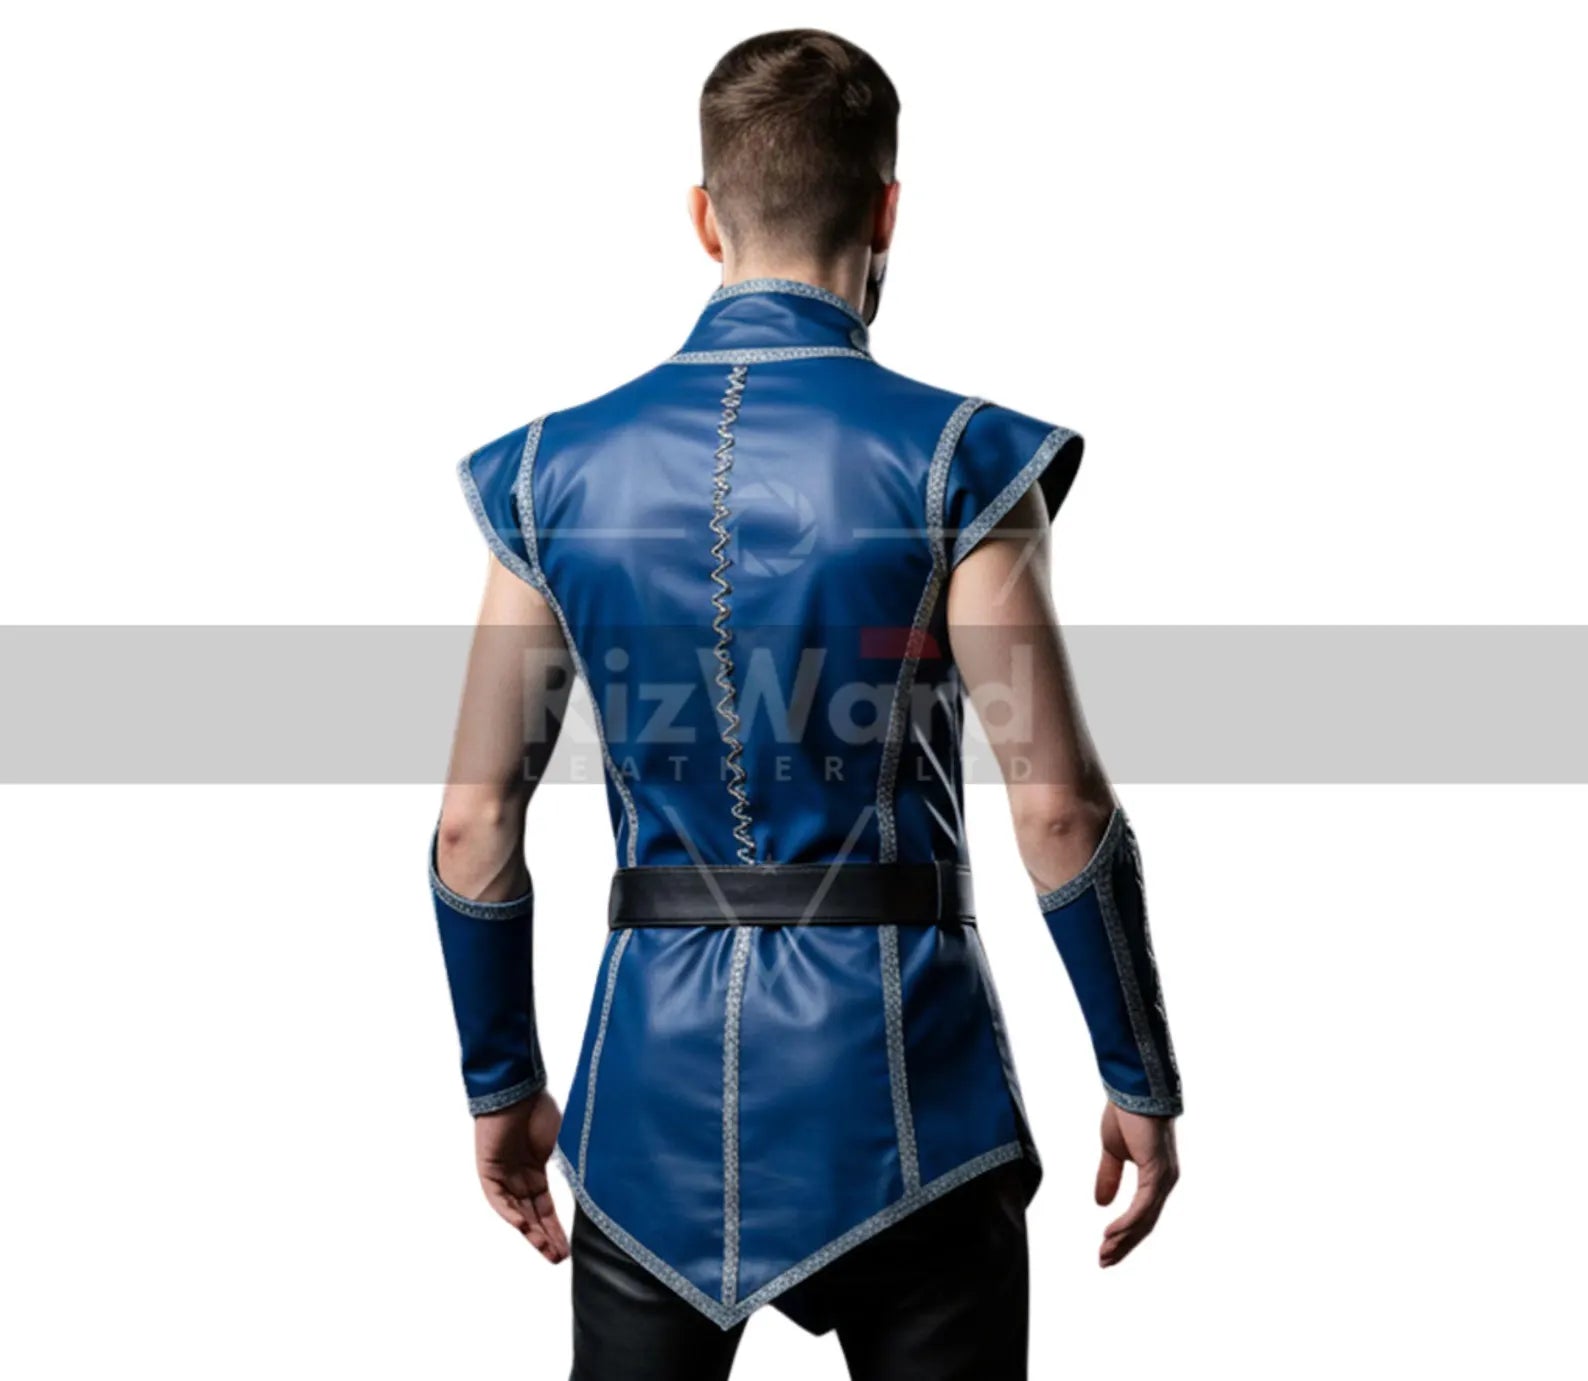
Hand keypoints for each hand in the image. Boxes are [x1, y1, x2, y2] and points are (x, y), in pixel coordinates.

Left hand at [474, 1090, 569, 1262]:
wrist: (517, 1088)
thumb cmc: (540, 1109)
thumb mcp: (564, 1142)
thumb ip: (572, 1164)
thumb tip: (595, 1185)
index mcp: (537, 1170)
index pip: (546, 1207)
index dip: (557, 1229)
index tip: (569, 1248)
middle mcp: (520, 1178)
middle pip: (533, 1216)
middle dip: (547, 1238)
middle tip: (560, 1258)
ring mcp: (504, 1175)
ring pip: (517, 1213)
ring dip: (531, 1232)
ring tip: (547, 1251)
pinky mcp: (489, 1170)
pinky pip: (498, 1199)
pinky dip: (510, 1213)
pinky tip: (525, 1226)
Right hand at [1094, 1100, 1178, 1267]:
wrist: (1132, 1089)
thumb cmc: (1125, 1114)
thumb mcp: (1112, 1151)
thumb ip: (1109, 1176)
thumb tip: (1101, 1203)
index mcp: (1155, 1178)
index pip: (1141, 1216)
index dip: (1124, 1235)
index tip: (1105, 1250)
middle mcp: (1165, 1182)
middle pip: (1145, 1224)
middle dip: (1123, 1245)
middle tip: (1103, 1262)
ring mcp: (1164, 1178)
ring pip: (1145, 1220)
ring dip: (1124, 1240)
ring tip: (1105, 1254)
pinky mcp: (1158, 1172)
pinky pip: (1143, 1206)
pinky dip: (1128, 1222)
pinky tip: (1112, 1233)